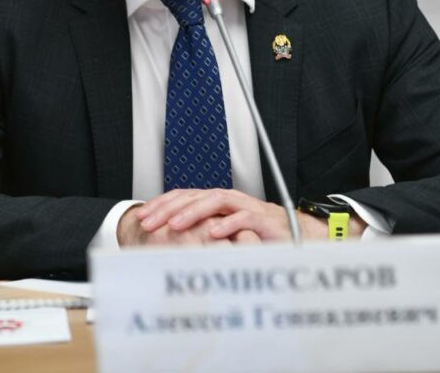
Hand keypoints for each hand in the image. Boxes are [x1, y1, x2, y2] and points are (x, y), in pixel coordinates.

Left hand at [134, 188, 349, 241]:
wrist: (297, 236)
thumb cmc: (258, 237)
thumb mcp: (224, 236)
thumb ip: (202, 235)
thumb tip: (169, 243)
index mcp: (216, 202)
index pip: (184, 197)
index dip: (162, 204)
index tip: (142, 217)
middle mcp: (229, 200)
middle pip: (194, 196)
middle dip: (168, 208)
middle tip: (148, 222)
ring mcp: (246, 207)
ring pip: (215, 201)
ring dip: (192, 212)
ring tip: (174, 225)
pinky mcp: (263, 219)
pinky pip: (243, 218)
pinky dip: (227, 224)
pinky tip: (212, 233)